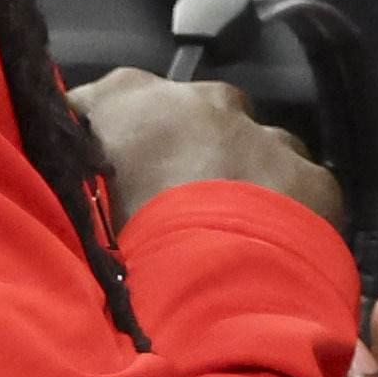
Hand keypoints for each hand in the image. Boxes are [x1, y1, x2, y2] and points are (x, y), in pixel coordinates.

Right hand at [73, 67, 342, 233]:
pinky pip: (302, 190)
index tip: (108, 170)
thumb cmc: (116, 233)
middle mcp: (206, 103)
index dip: (113, 135)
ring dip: (242, 180)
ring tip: (225, 234)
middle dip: (190, 152)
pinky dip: (287, 215)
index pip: (114, 100)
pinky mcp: (313, 179)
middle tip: (175, 208)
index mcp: (134, 100)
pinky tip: (269, 250)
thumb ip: (65, 167)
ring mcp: (265, 138)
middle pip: (197, 117)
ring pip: (257, 149)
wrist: (206, 276)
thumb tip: (63, 157)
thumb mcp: (65, 195)